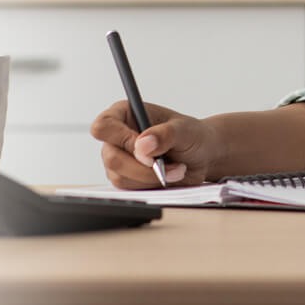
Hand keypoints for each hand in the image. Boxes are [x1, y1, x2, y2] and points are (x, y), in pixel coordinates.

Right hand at [90, 100, 222, 188]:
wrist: (201, 156)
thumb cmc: (191, 136)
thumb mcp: (184, 130)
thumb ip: (165, 134)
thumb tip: (142, 145)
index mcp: (124, 114)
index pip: (103, 126)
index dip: (121, 139)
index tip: (145, 148)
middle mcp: (117, 137)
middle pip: (111, 158)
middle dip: (142, 167)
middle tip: (165, 166)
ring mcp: (119, 159)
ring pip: (121, 177)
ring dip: (151, 178)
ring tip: (176, 170)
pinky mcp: (126, 178)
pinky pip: (131, 189)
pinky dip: (152, 186)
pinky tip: (168, 177)